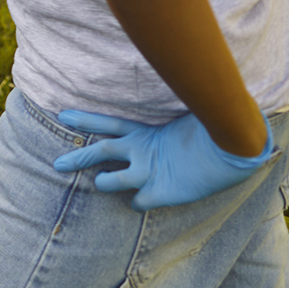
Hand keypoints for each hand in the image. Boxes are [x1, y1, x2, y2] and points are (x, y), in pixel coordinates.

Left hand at [54, 108, 274, 210]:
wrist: (232, 147)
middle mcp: (141, 150)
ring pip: (113, 180)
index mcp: (145, 131)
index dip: (84, 118)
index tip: (61, 115)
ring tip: (100, 184)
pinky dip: (136, 202)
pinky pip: (138, 201)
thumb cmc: (212, 125)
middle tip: (56, 164)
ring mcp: (149, 172)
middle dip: (76, 158)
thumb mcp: (184, 113)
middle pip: (99, 151)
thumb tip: (174, 85)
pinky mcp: (160, 192)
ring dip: (103, 183)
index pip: (107, 122)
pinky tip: (137, 202)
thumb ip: (168, 111)